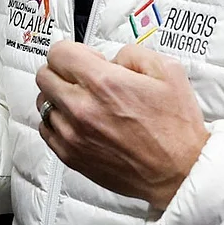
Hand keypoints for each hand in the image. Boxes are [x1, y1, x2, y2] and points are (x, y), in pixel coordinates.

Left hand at [35, 42, 208, 209]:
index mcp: (104, 83)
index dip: (74, 51)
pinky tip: (77, 121)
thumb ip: (132, 53)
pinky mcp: (71, 156)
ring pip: (42, 102)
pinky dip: (57, 121)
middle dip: (62, 70)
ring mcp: (73, 134)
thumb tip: (111, 57)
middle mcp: (83, 108)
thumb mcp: (168, 72)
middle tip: (83, 78)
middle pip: (44, 75)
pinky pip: (46, 129)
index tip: (87, 59)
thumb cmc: (177, 128)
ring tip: (81, 101)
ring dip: (58, 96)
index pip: (59, 53)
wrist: (181, 173)